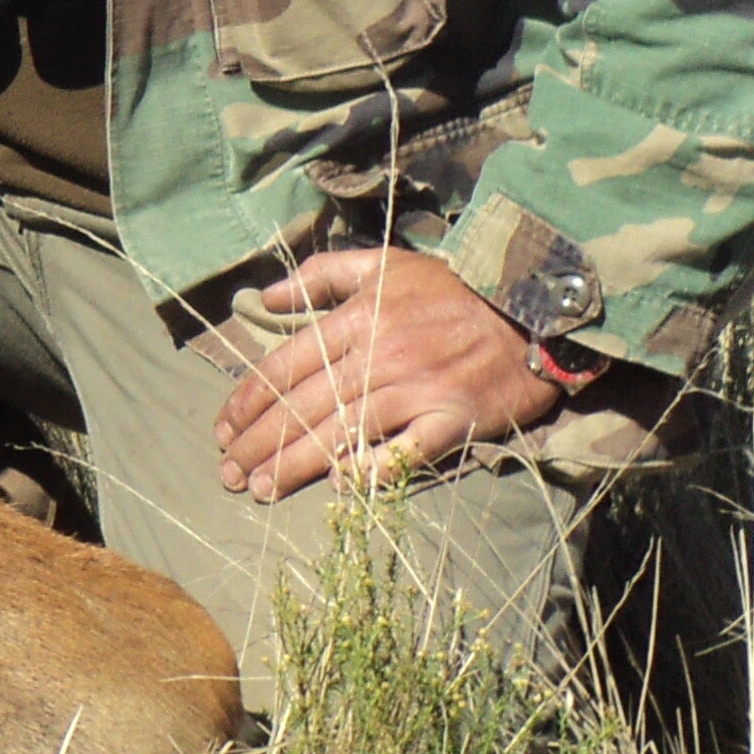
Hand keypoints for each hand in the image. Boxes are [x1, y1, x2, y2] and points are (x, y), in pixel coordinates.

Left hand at [211, 247, 565, 500]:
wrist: (531, 310)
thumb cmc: (451, 289)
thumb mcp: (383, 263)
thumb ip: (320, 275)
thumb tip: (263, 298)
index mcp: (357, 318)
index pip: (284, 365)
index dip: (247, 401)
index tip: (221, 429)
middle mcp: (379, 356)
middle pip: (302, 406)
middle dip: (258, 443)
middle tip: (227, 474)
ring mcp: (416, 390)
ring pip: (342, 433)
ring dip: (295, 464)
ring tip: (260, 490)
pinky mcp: (452, 420)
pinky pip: (405, 453)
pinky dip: (372, 471)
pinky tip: (340, 486)